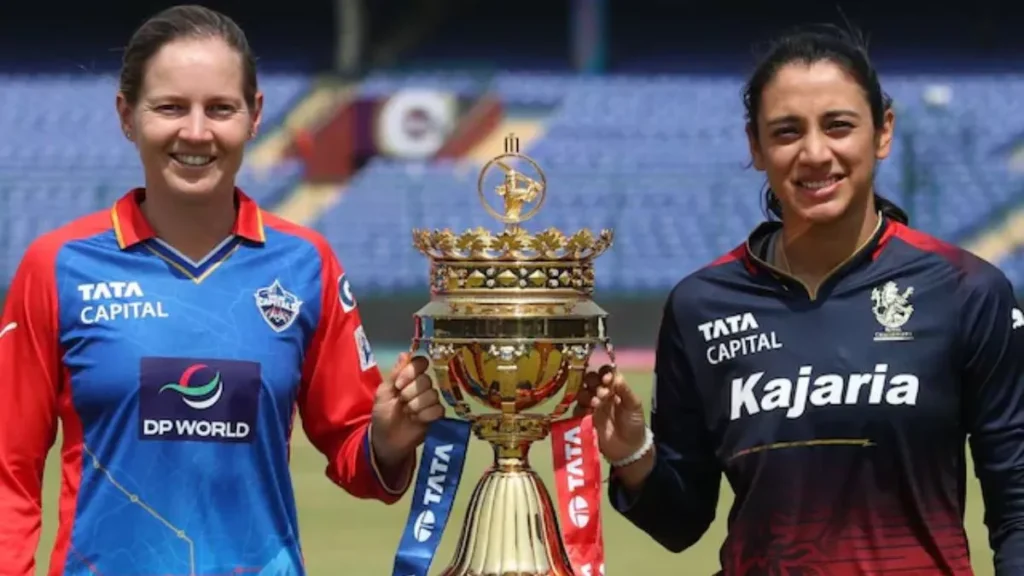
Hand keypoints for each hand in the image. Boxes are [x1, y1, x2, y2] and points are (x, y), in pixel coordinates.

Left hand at [371, 352, 443, 468]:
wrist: (386, 439)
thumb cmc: (383, 413)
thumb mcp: (384, 391)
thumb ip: (396, 373)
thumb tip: (405, 353)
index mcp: (409, 377)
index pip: (420, 363)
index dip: (412, 371)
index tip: (399, 384)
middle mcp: (422, 386)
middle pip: (426, 380)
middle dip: (410, 393)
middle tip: (401, 402)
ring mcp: (431, 400)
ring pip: (432, 395)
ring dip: (416, 405)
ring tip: (408, 413)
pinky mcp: (436, 415)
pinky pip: (438, 409)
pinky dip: (425, 415)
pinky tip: (416, 420)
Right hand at [575, 365, 648, 462]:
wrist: (628, 449)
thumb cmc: (634, 424)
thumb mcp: (634, 406)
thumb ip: (626, 391)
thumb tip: (616, 376)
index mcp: (615, 388)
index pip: (606, 373)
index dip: (604, 373)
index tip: (606, 379)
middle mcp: (602, 394)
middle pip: (591, 380)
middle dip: (593, 383)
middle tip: (602, 393)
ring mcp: (593, 405)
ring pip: (583, 392)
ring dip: (587, 394)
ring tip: (596, 403)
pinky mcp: (585, 418)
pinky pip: (577, 408)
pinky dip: (580, 407)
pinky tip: (587, 412)